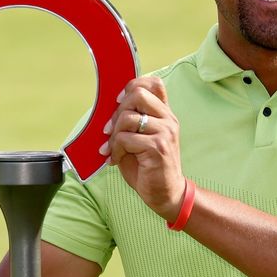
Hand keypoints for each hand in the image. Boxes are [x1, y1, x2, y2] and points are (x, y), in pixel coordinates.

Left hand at [101, 76, 186, 219]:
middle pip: (138, 94)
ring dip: (113, 135)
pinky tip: (116, 159)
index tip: (118, 102)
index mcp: (165, 114)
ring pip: (128, 118)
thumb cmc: (148, 166)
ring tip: (113, 149)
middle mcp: (168, 119)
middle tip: (110, 130)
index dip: (132, 86)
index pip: (154, 83)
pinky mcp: (158, 147)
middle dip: (117, 111)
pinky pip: (126, 138)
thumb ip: (132, 120)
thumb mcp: (140, 138)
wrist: (165, 193)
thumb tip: (108, 107)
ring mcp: (165, 132)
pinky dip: (115, 149)